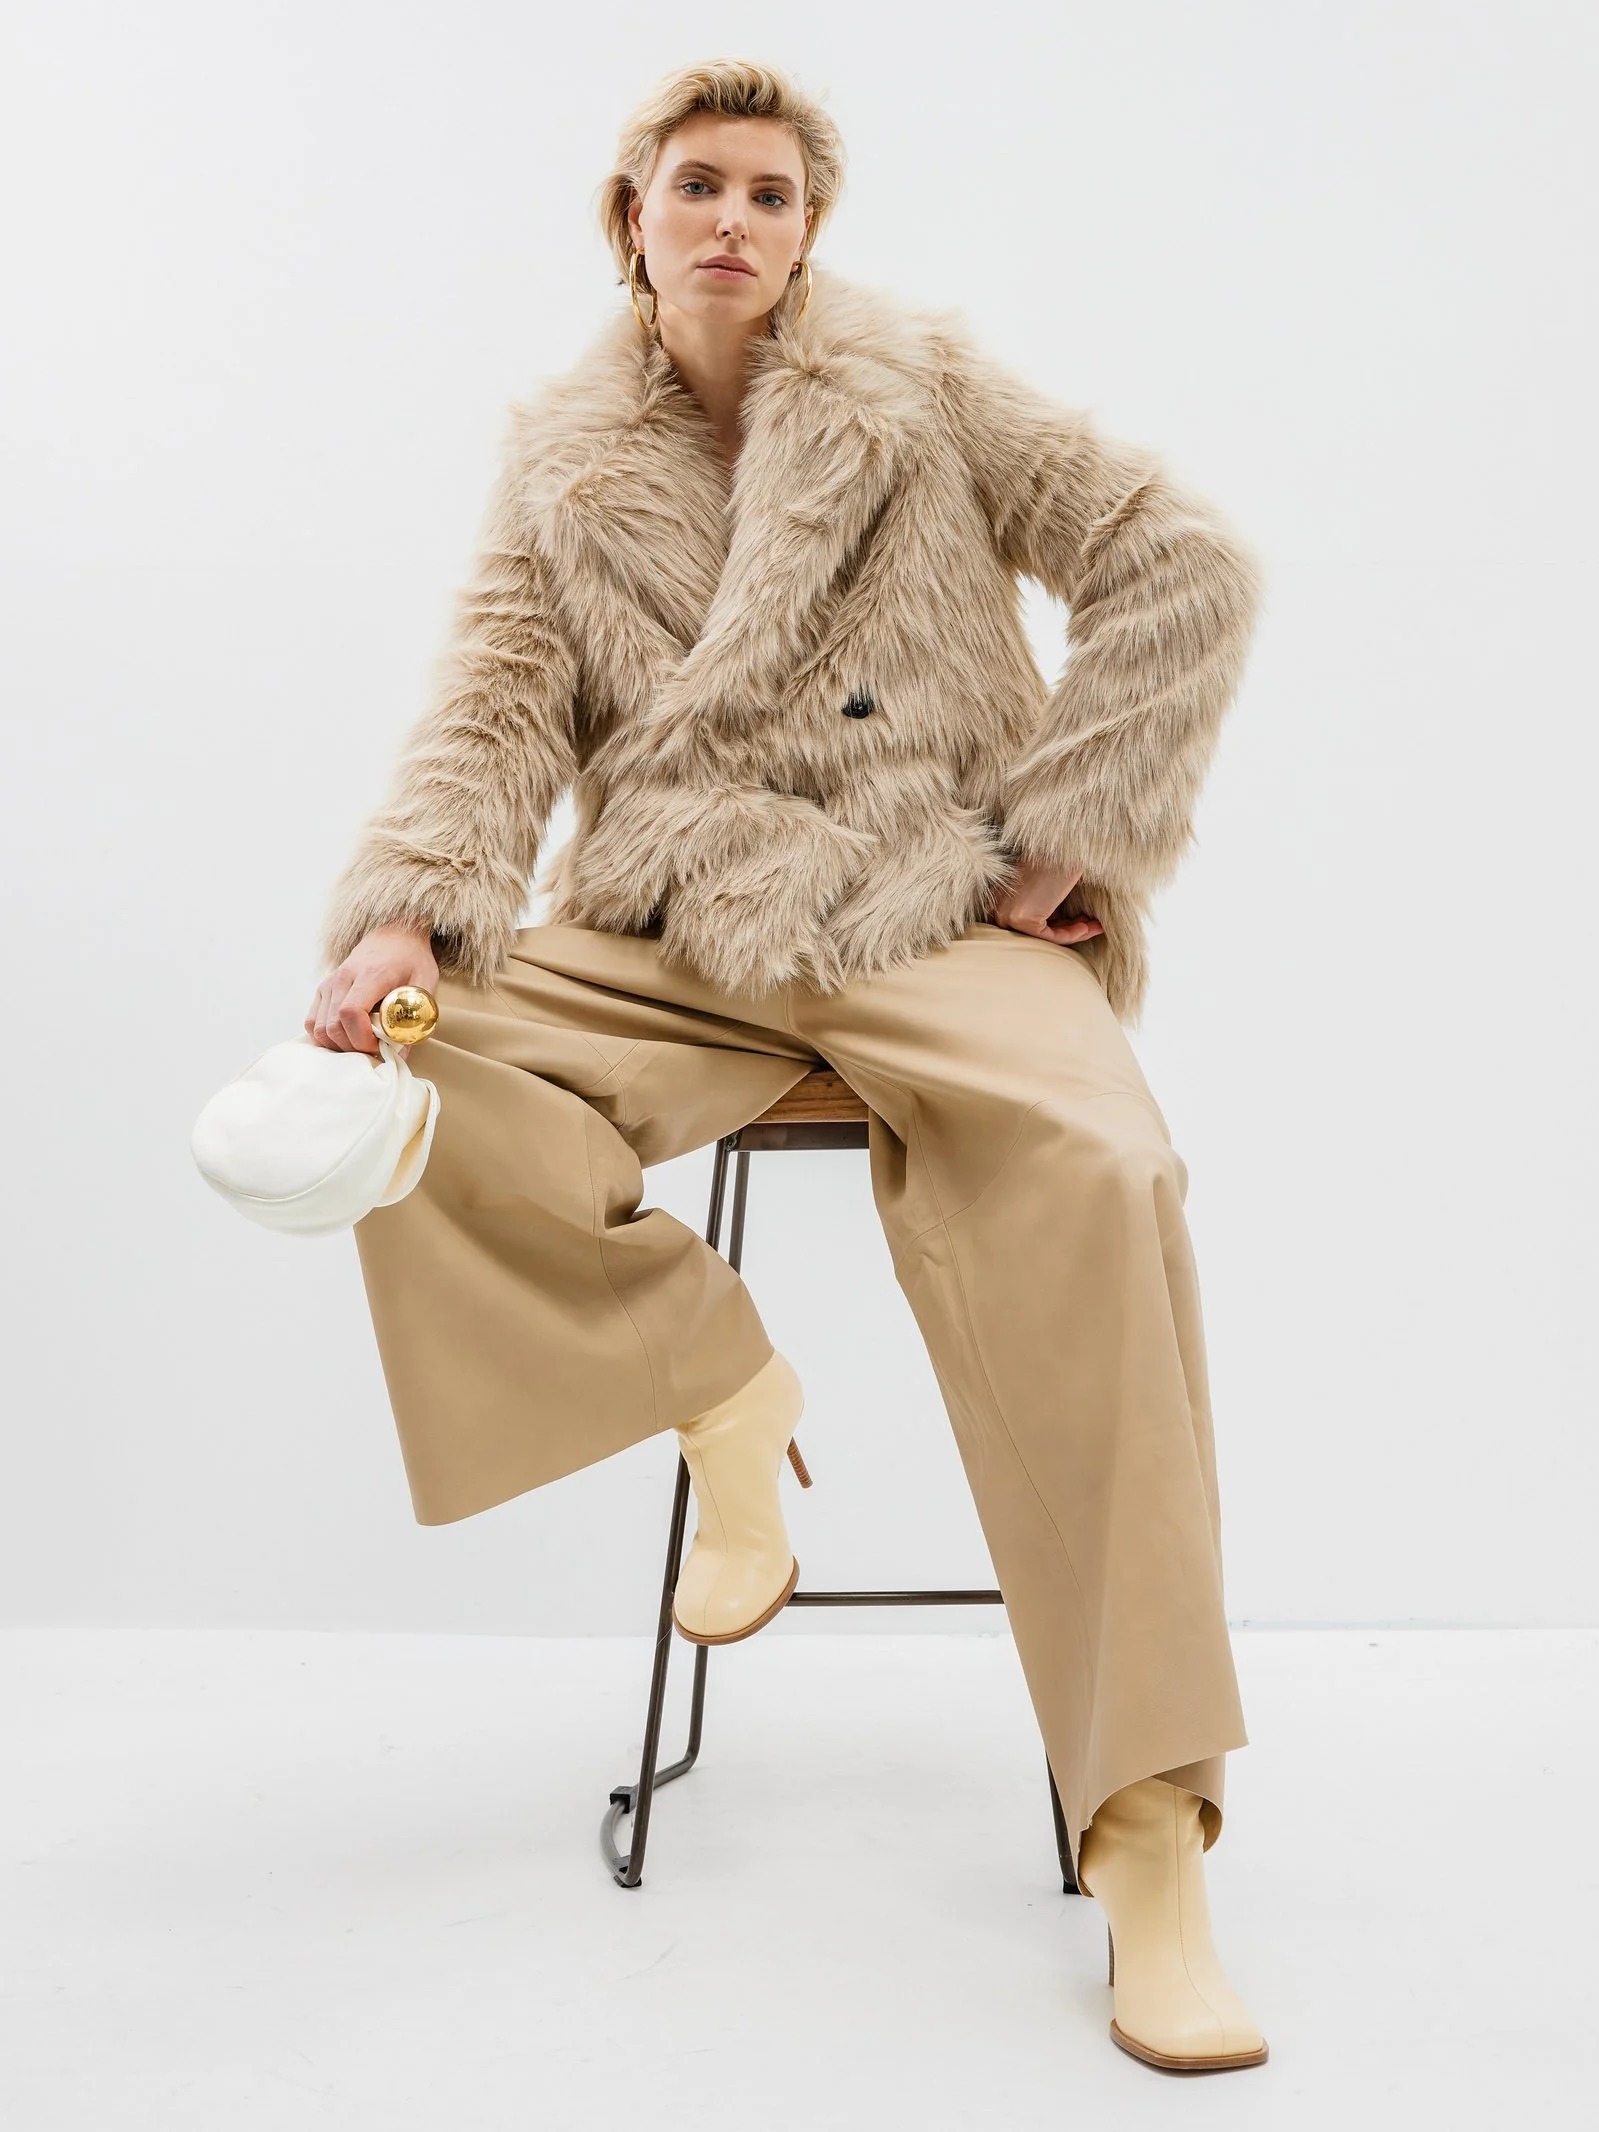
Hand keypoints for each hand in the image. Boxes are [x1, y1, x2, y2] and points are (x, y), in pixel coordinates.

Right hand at [306, 923, 439, 1053]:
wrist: (394, 933)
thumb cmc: (411, 960)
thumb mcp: (424, 986)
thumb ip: (414, 1018)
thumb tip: (399, 1055)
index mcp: (371, 975)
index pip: (350, 1013)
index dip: (362, 1039)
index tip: (380, 1046)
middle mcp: (343, 978)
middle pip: (333, 1026)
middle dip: (353, 1047)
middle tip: (374, 1049)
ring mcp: (329, 983)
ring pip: (319, 1028)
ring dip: (339, 1045)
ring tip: (362, 1043)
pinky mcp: (323, 989)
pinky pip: (312, 1023)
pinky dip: (326, 1037)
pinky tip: (346, 1037)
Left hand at [986, 859, 1104, 944]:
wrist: (1062, 843)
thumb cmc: (1058, 858)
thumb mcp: (1044, 886)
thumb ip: (1043, 906)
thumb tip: (1060, 927)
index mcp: (1000, 898)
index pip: (1031, 924)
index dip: (1062, 925)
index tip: (1085, 922)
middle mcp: (998, 908)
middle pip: (1038, 932)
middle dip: (1070, 929)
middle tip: (1093, 925)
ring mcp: (1007, 915)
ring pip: (1046, 936)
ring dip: (1076, 932)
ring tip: (1096, 925)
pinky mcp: (1021, 920)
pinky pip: (1051, 937)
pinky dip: (1073, 934)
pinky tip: (1090, 926)